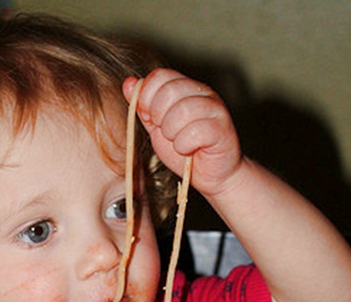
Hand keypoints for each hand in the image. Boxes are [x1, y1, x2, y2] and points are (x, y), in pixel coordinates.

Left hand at [124, 69, 241, 197]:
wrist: (212, 175)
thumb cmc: (186, 150)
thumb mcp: (157, 128)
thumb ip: (144, 107)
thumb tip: (128, 83)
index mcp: (186, 87)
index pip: (159, 76)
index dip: (147, 98)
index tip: (151, 118)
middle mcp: (202, 92)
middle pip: (169, 90)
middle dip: (159, 117)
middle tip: (167, 133)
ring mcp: (215, 109)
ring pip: (182, 111)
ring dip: (172, 133)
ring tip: (178, 142)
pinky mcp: (222, 129)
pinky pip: (195, 132)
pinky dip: (184, 146)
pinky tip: (188, 150)